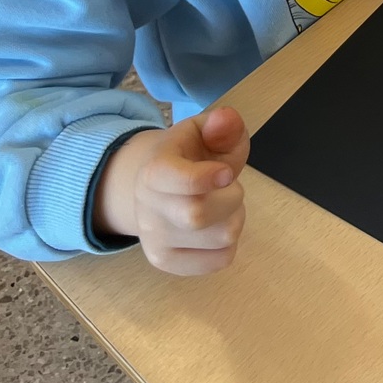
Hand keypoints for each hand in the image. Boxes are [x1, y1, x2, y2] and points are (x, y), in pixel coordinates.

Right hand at [95, 105, 249, 274]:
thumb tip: (226, 120)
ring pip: (220, 237)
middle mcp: (147, 209)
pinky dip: (230, 243)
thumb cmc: (190, 156)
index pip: (175, 180)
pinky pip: (219, 260)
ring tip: (221, 206)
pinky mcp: (167, 262)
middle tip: (228, 187)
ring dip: (234, 218)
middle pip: (198, 215)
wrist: (158, 188)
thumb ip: (222, 124)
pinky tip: (216, 228)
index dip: (206, 177)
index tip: (227, 173)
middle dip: (231, 197)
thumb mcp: (205, 130)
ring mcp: (154, 240)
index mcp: (154, 170)